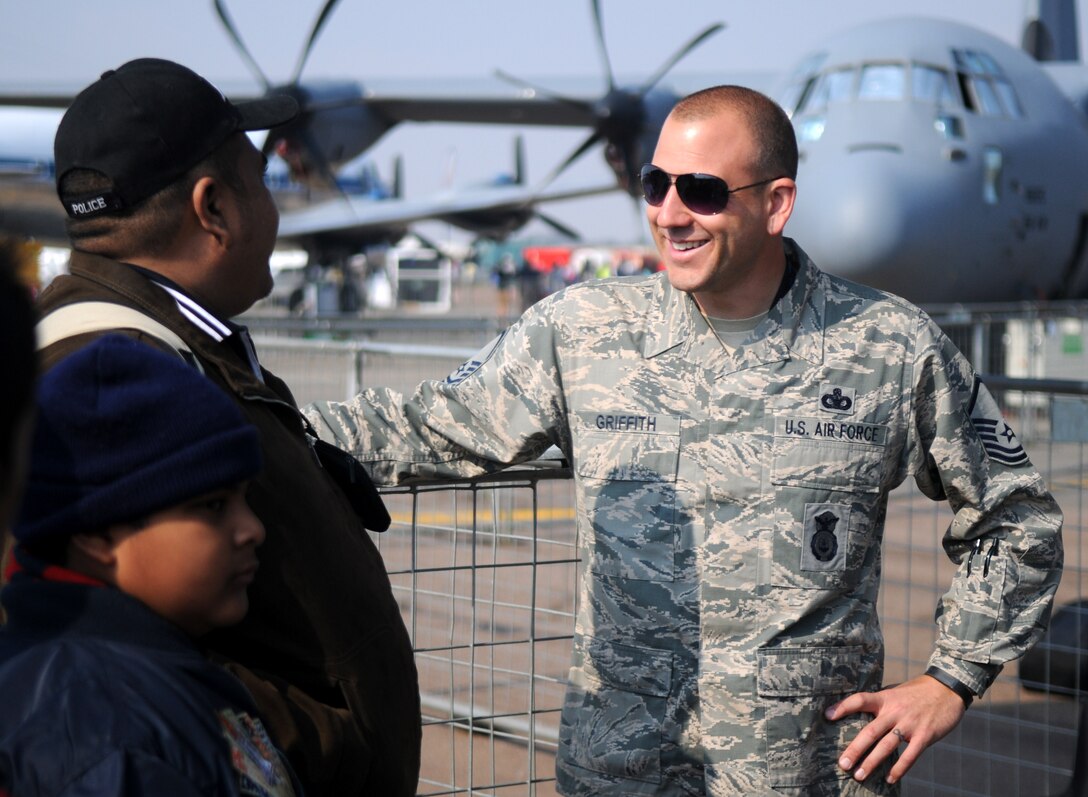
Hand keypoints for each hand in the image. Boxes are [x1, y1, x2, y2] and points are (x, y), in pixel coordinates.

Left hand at [824, 674, 965, 784]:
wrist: (947, 689)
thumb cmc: (917, 693)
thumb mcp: (896, 693)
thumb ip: (881, 704)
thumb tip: (861, 715)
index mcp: (885, 698)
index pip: (859, 700)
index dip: (843, 707)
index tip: (827, 716)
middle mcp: (895, 711)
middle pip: (870, 731)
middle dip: (855, 749)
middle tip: (842, 764)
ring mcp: (910, 724)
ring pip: (887, 746)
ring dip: (872, 762)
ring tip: (859, 775)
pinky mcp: (925, 735)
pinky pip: (910, 755)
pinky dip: (899, 768)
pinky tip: (889, 779)